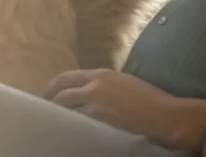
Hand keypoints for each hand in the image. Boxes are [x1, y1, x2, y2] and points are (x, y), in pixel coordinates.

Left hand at [44, 68, 205, 151]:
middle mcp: (93, 86)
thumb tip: (91, 92)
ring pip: (65, 108)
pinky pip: (75, 121)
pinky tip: (67, 129)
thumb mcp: (124, 82)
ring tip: (54, 122)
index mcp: (101, 74)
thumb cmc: (149, 99)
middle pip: (60, 92)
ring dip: (57, 114)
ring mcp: (94, 104)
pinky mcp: (97, 120)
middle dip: (49, 100)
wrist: (161, 114)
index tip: (48, 94)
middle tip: (44, 110)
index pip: (67, 77)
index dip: (53, 86)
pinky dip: (68, 124)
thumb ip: (105, 84)